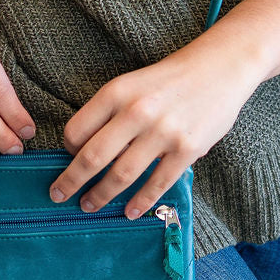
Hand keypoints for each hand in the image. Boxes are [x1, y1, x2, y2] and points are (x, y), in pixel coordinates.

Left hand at [49, 38, 261, 219]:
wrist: (221, 67)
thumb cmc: (171, 78)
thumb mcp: (133, 83)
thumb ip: (111, 112)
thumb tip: (84, 150)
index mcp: (117, 91)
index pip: (77, 130)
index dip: (67, 150)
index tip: (68, 160)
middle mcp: (136, 111)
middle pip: (92, 157)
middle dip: (70, 182)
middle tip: (58, 195)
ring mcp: (163, 132)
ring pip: (121, 176)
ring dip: (100, 196)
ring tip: (89, 206)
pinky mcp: (187, 149)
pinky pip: (157, 184)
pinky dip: (140, 202)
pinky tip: (129, 212)